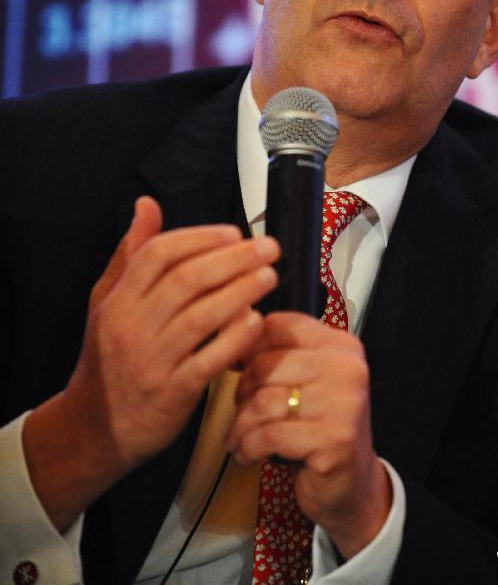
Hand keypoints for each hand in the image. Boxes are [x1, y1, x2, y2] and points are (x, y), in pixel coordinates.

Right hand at [23, 196, 279, 530]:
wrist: (94, 426)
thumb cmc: (109, 357)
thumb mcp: (108, 300)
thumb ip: (131, 252)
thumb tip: (146, 205)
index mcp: (119, 299)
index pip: (158, 254)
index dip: (199, 238)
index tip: (234, 232)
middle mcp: (132, 326)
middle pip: (186, 280)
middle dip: (233, 259)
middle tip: (268, 247)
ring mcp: (152, 360)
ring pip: (201, 317)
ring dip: (240, 292)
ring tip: (270, 276)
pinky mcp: (172, 393)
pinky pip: (209, 360)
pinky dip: (235, 339)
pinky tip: (256, 321)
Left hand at [226, 312, 391, 558]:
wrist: (352, 484)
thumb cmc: (322, 428)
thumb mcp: (309, 380)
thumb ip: (281, 352)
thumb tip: (232, 322)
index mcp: (340, 345)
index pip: (281, 325)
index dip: (248, 345)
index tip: (237, 365)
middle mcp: (347, 368)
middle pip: (267, 366)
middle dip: (242, 392)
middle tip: (240, 411)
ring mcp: (344, 404)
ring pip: (264, 402)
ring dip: (241, 425)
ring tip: (239, 437)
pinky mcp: (334, 439)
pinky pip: (270, 435)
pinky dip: (249, 447)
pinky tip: (248, 453)